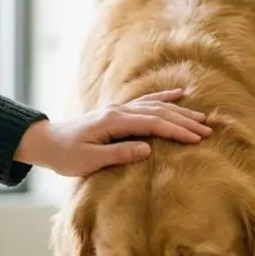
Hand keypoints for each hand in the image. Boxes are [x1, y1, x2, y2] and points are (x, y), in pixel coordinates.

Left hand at [14, 88, 211, 176]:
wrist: (46, 142)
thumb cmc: (66, 156)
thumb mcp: (90, 161)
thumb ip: (118, 154)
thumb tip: (147, 149)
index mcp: (114, 122)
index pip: (153, 124)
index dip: (177, 131)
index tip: (197, 139)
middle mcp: (119, 111)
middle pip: (159, 113)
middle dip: (185, 122)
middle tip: (208, 131)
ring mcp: (119, 109)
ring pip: (156, 106)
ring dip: (180, 112)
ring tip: (202, 118)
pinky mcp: (118, 112)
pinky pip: (147, 102)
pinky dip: (164, 98)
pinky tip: (179, 95)